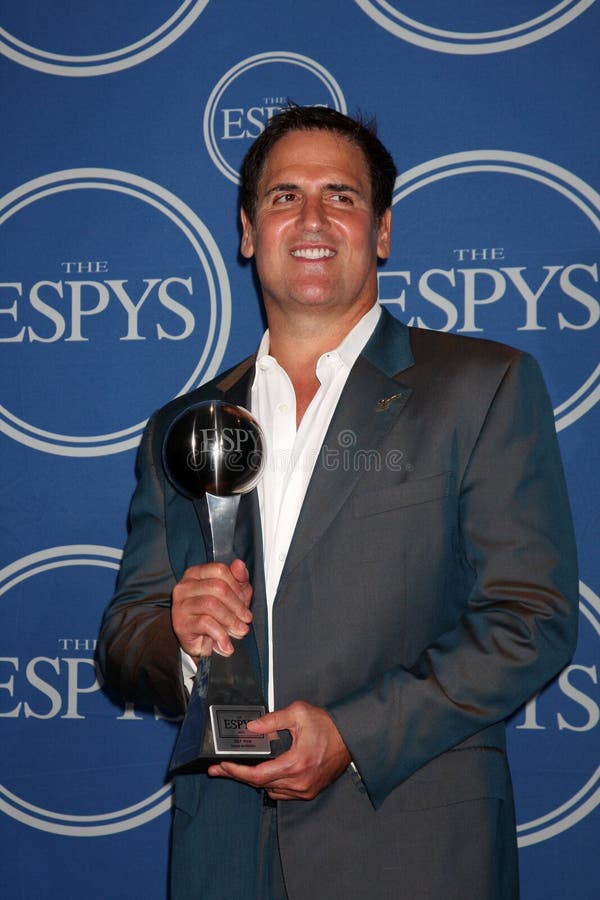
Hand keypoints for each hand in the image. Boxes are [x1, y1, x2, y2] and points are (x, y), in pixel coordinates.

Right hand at [171, 559, 252, 660]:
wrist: (201, 644)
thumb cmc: (217, 616)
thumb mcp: (233, 594)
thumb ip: (238, 579)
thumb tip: (239, 564)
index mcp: (196, 574)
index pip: (220, 570)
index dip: (237, 586)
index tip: (245, 601)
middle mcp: (185, 586)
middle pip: (217, 587)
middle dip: (237, 605)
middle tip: (246, 619)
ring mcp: (180, 604)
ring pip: (211, 604)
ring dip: (231, 620)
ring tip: (240, 630)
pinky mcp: (180, 623)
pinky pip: (205, 623)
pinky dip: (221, 634)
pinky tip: (226, 643)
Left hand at [207, 701, 351, 800]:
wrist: (351, 738)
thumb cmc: (327, 725)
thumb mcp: (298, 713)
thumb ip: (272, 720)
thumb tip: (250, 728)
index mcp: (295, 763)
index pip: (257, 775)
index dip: (236, 772)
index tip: (222, 766)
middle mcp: (299, 782)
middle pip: (260, 784)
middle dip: (238, 775)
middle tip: (219, 769)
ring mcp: (304, 790)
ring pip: (270, 790)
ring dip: (253, 780)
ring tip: (237, 769)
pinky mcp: (308, 792)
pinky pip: (282, 792)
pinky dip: (269, 784)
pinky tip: (261, 773)